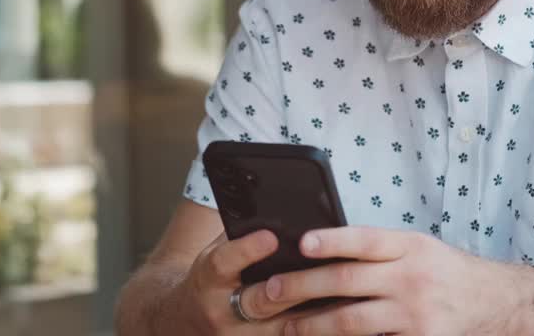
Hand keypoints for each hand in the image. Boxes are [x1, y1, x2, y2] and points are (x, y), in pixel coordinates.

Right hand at [168, 229, 349, 334]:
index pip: (223, 262)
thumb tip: (278, 210)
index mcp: (208, 278)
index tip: (271, 236)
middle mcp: (221, 311)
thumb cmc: (213, 275)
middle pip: (259, 302)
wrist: (187, 318)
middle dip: (293, 288)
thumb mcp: (216, 249)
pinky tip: (340, 321)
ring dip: (315, 315)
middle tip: (325, 273)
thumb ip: (241, 233)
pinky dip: (315, 330)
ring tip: (346, 299)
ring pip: (283, 329)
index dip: (247, 250)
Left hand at [235, 226, 533, 335]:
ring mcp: (415, 314)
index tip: (300, 242)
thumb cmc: (445, 271)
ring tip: (287, 326)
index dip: (332, 240)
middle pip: (348, 281)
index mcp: (409, 246)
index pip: (364, 239)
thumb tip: (322, 251)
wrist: (494, 302)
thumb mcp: (417, 247)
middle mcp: (411, 277)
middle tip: (271, 291)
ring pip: (353, 321)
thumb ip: (378, 249)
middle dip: (303, 287)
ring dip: (314, 324)